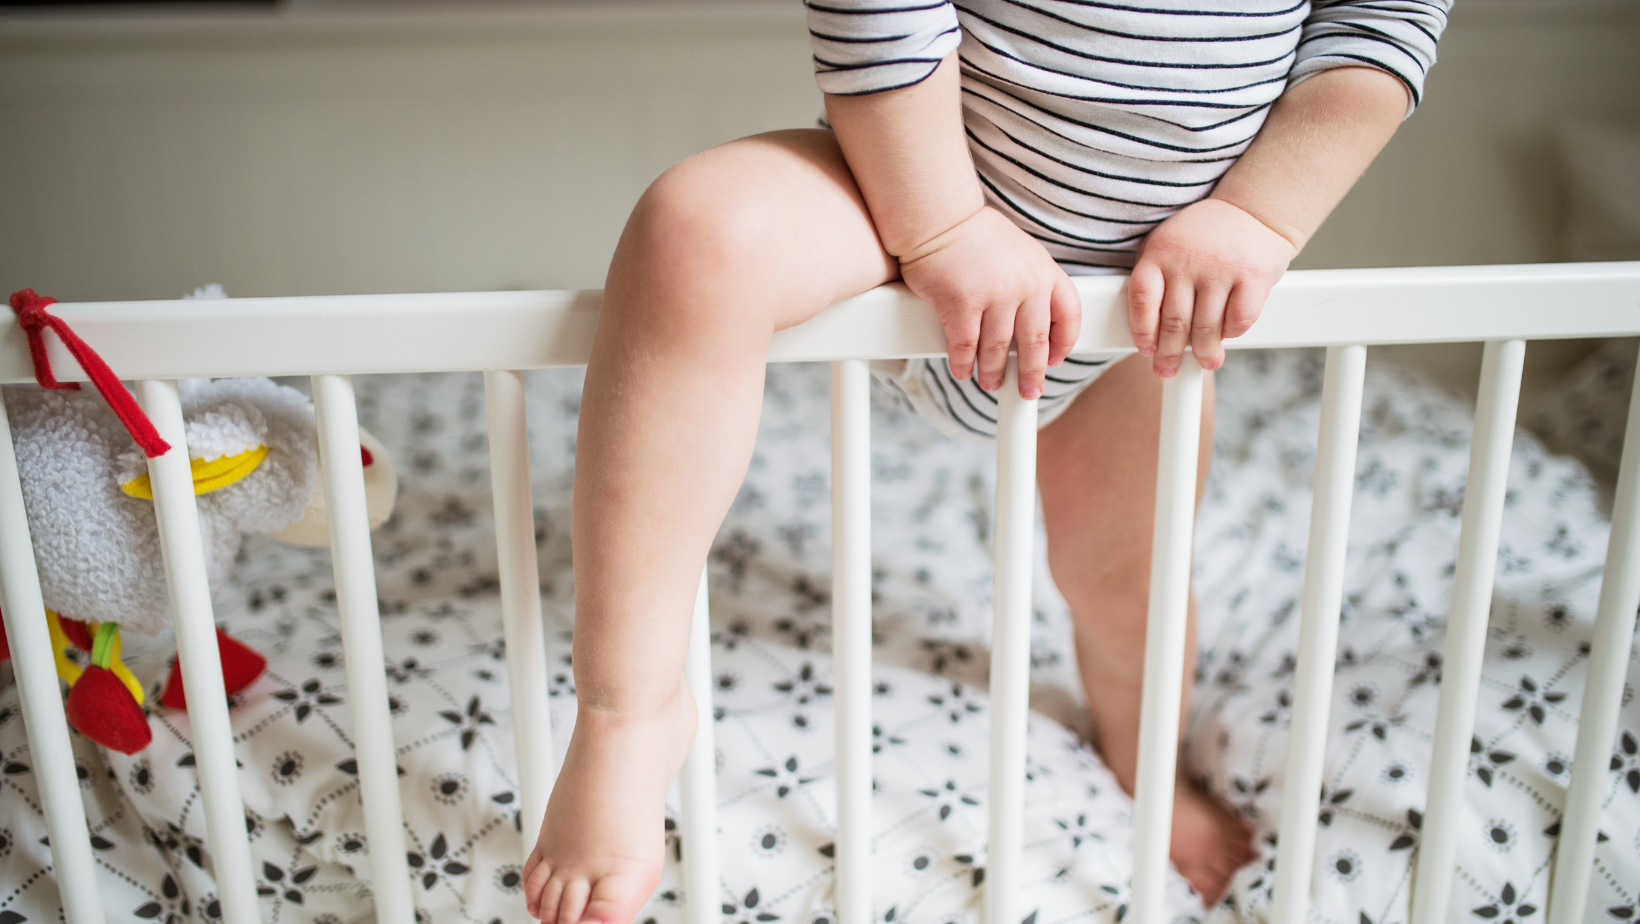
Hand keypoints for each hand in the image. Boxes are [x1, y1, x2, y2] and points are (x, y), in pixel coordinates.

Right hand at [899, 206, 1080, 398]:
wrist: (940, 217)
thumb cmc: (975, 236)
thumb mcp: (1020, 254)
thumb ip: (1030, 285)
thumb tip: (1028, 328)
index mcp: (1044, 271)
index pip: (1069, 315)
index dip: (1065, 343)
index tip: (1056, 360)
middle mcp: (1025, 284)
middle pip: (1036, 343)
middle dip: (1032, 374)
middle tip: (1028, 391)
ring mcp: (995, 295)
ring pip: (998, 349)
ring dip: (993, 372)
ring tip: (990, 382)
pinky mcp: (962, 303)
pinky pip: (965, 346)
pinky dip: (962, 363)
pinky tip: (962, 369)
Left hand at [1128, 197, 1297, 376]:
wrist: (1253, 210)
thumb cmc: (1203, 236)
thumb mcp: (1167, 246)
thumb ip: (1156, 280)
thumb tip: (1149, 333)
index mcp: (1160, 252)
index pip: (1142, 300)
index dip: (1142, 331)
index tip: (1146, 350)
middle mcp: (1188, 260)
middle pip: (1174, 322)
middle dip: (1169, 354)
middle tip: (1167, 369)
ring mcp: (1222, 268)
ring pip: (1206, 328)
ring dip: (1203, 352)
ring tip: (1204, 361)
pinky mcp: (1254, 277)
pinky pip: (1238, 321)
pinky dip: (1231, 334)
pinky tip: (1226, 334)